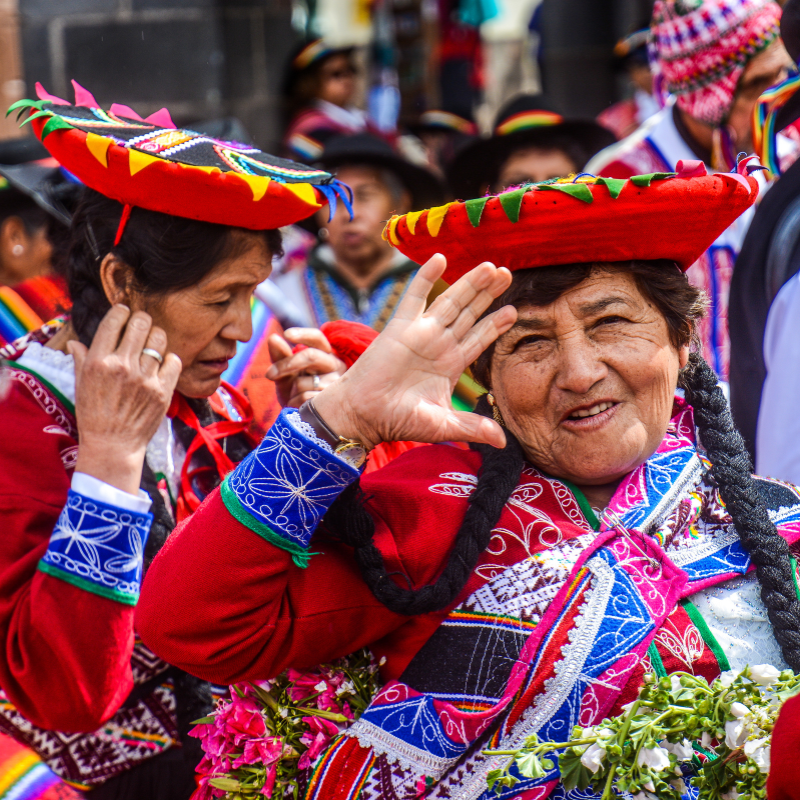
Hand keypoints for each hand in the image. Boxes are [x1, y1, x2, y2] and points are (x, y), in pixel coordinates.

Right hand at [70, 305, 181, 494]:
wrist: (113, 445)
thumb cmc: (94, 415)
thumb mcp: (81, 385)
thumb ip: (82, 359)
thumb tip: (75, 342)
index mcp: (99, 362)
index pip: (114, 321)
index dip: (122, 311)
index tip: (125, 311)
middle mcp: (122, 366)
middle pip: (141, 323)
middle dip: (142, 319)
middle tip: (142, 324)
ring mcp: (144, 378)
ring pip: (159, 339)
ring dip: (156, 338)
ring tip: (152, 345)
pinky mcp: (163, 391)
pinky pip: (174, 361)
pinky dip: (170, 359)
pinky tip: (162, 365)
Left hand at [266, 328, 345, 407]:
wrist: (303, 421)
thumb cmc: (295, 393)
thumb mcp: (285, 373)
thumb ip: (279, 356)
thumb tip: (273, 338)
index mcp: (324, 355)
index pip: (317, 338)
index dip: (303, 334)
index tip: (286, 334)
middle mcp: (335, 366)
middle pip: (310, 356)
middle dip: (286, 364)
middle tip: (270, 374)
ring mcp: (336, 384)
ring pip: (304, 381)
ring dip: (292, 391)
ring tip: (295, 398)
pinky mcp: (333, 402)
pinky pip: (305, 398)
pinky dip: (295, 403)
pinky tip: (300, 408)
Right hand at [313, 254, 515, 449]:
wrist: (363, 415)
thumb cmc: (398, 420)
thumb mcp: (443, 425)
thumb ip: (473, 427)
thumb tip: (503, 442)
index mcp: (449, 365)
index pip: (477, 339)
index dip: (494, 325)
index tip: (512, 310)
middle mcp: (437, 345)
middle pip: (468, 313)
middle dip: (487, 294)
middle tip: (506, 273)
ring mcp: (420, 334)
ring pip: (450, 302)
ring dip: (469, 284)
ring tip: (490, 266)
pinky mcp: (400, 327)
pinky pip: (415, 297)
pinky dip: (426, 278)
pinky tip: (440, 259)